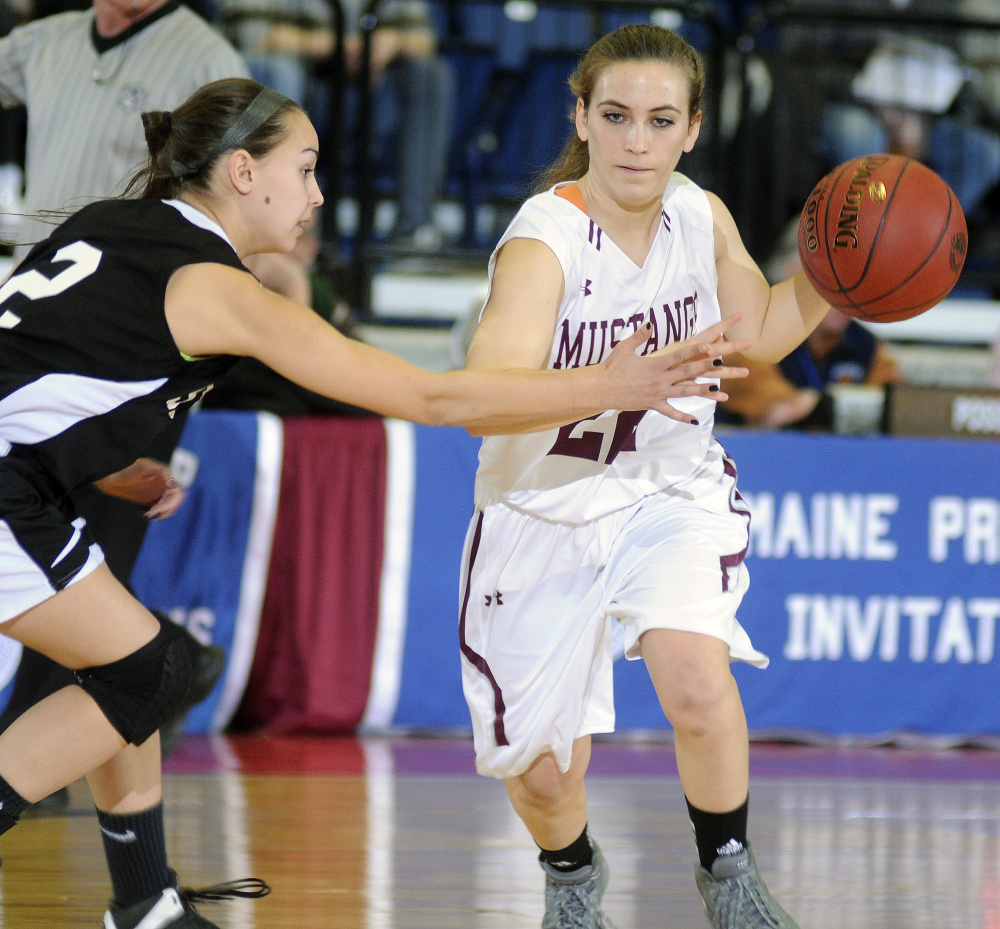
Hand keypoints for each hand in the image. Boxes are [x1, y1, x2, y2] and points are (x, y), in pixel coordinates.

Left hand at [93, 458, 186, 519]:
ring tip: (148, 514)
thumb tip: (174, 481)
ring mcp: (158, 491)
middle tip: (150, 514)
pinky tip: (146, 513)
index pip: (178, 492)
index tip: (156, 509)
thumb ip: (161, 471)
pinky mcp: (151, 498)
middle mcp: (164, 483)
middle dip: (166, 509)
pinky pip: (162, 508)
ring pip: (170, 505)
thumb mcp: (142, 468)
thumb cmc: (124, 470)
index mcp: (165, 475)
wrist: (108, 476)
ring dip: (163, 512)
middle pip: (176, 500)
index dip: (171, 502)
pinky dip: (158, 513)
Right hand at [602, 315, 750, 423]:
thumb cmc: (611, 367)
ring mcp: (658, 394)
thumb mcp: (624, 348)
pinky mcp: (653, 405)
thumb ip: (639, 336)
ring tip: (719, 389)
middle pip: (687, 372)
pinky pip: (671, 412)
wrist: (602, 389)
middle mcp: (660, 379)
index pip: (679, 355)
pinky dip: (683, 417)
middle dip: (707, 367)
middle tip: (723, 364)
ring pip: (685, 392)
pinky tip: (695, 421)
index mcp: (654, 364)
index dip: (695, 350)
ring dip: (703, 390)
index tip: (710, 345)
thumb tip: (649, 323)